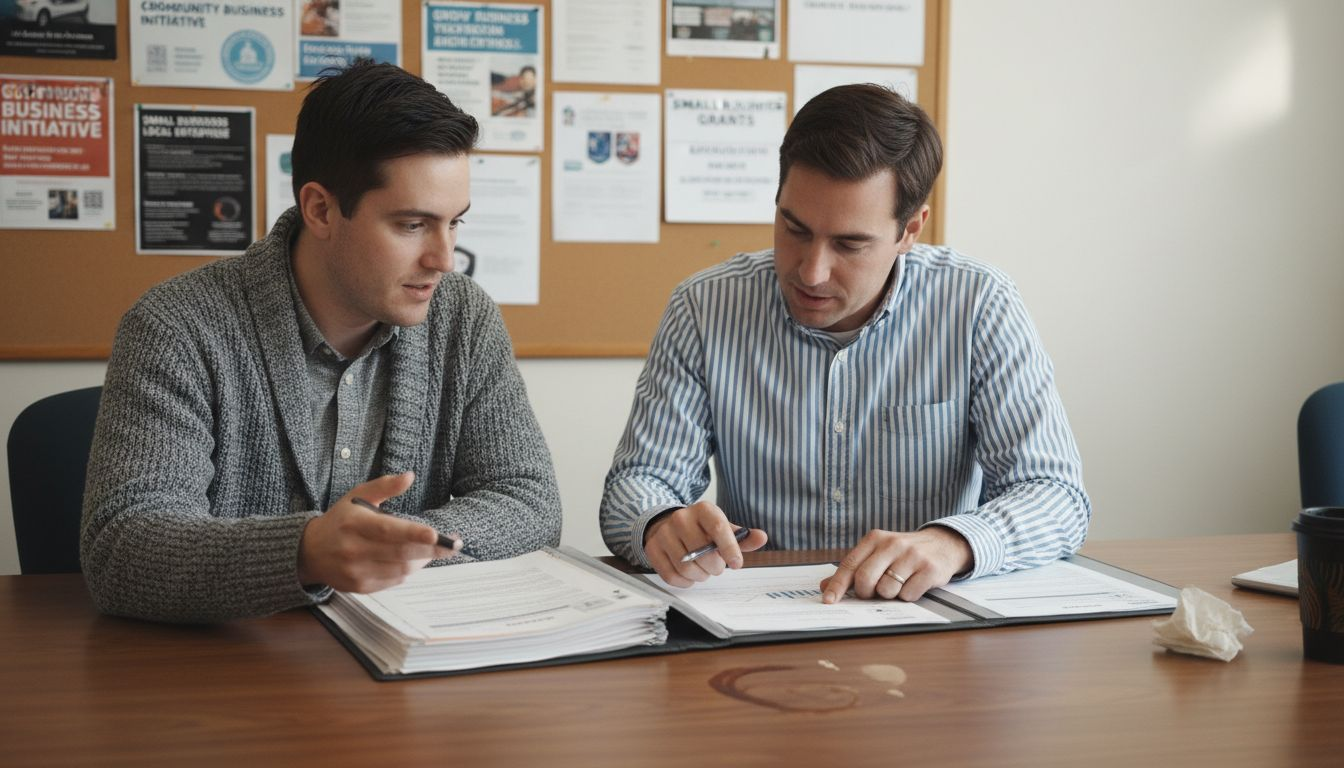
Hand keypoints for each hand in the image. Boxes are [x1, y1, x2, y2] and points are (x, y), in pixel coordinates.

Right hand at [297, 471, 459, 591]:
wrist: (309, 552)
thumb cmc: (340, 521)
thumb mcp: (357, 496)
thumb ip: (385, 486)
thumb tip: (410, 476)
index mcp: (354, 524)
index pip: (388, 530)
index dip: (414, 533)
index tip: (436, 534)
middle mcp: (353, 549)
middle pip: (401, 553)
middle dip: (431, 549)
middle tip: (451, 544)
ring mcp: (356, 571)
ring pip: (401, 570)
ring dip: (422, 561)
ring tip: (433, 550)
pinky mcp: (359, 587)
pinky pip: (393, 581)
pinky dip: (407, 571)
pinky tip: (413, 560)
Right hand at [642, 501, 767, 587]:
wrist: (669, 525)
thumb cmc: (702, 530)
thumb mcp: (724, 528)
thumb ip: (743, 537)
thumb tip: (761, 537)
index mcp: (703, 510)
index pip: (718, 528)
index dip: (729, 548)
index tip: (737, 564)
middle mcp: (681, 518)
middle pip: (702, 552)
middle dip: (714, 567)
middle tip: (717, 567)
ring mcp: (664, 533)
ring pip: (686, 567)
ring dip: (700, 575)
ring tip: (703, 570)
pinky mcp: (652, 549)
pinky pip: (671, 576)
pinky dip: (685, 582)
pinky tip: (689, 575)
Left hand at [820, 527, 972, 602]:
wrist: (943, 544)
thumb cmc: (903, 553)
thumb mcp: (878, 553)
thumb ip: (853, 569)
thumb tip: (825, 586)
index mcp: (875, 539)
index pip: (850, 565)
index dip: (837, 585)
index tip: (828, 600)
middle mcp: (893, 544)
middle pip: (866, 579)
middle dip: (866, 593)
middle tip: (874, 592)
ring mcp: (912, 556)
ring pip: (887, 590)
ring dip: (890, 595)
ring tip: (898, 583)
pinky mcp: (930, 569)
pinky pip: (908, 595)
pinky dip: (908, 596)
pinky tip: (913, 584)